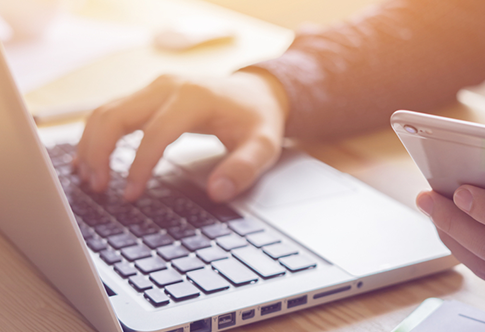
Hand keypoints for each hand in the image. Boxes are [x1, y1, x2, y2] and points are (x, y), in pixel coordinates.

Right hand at [73, 69, 288, 201]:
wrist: (258, 92)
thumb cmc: (258, 119)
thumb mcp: (264, 146)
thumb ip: (244, 168)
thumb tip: (218, 192)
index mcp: (194, 97)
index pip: (155, 134)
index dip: (138, 167)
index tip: (130, 195)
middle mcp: (168, 86)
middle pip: (116, 115)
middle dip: (99, 152)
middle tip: (97, 188)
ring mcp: (155, 87)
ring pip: (106, 111)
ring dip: (91, 144)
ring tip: (89, 179)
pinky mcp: (148, 95)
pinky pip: (112, 112)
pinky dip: (96, 135)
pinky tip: (88, 159)